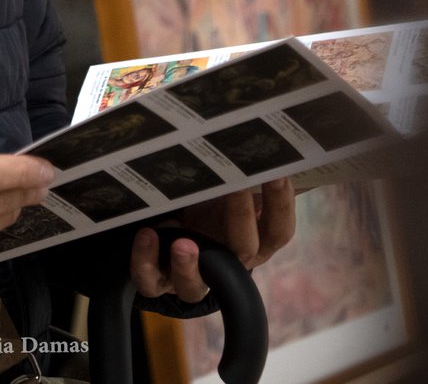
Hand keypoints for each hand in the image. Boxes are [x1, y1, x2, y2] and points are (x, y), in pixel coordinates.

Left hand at [129, 179, 295, 300]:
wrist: (171, 243)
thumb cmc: (208, 211)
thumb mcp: (228, 196)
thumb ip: (244, 177)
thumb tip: (264, 141)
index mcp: (254, 244)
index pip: (279, 230)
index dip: (281, 203)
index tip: (277, 171)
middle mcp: (227, 265)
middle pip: (243, 250)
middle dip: (242, 215)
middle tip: (237, 185)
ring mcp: (193, 277)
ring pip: (194, 285)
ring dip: (189, 264)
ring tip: (183, 243)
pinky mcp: (159, 282)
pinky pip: (151, 280)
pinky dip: (145, 260)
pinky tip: (147, 234)